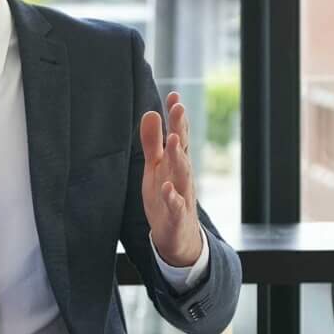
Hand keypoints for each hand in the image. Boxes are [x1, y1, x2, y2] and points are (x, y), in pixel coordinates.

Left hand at [139, 92, 205, 268]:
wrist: (178, 238)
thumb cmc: (166, 198)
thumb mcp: (156, 167)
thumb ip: (153, 142)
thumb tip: (150, 112)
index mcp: (176, 163)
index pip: (179, 136)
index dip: (176, 117)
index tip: (174, 95)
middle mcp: (182, 176)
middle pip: (183, 150)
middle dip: (180, 128)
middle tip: (178, 107)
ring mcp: (182, 196)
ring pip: (182, 175)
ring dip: (179, 157)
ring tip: (173, 140)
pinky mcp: (177, 217)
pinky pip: (176, 206)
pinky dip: (172, 197)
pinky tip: (167, 187)